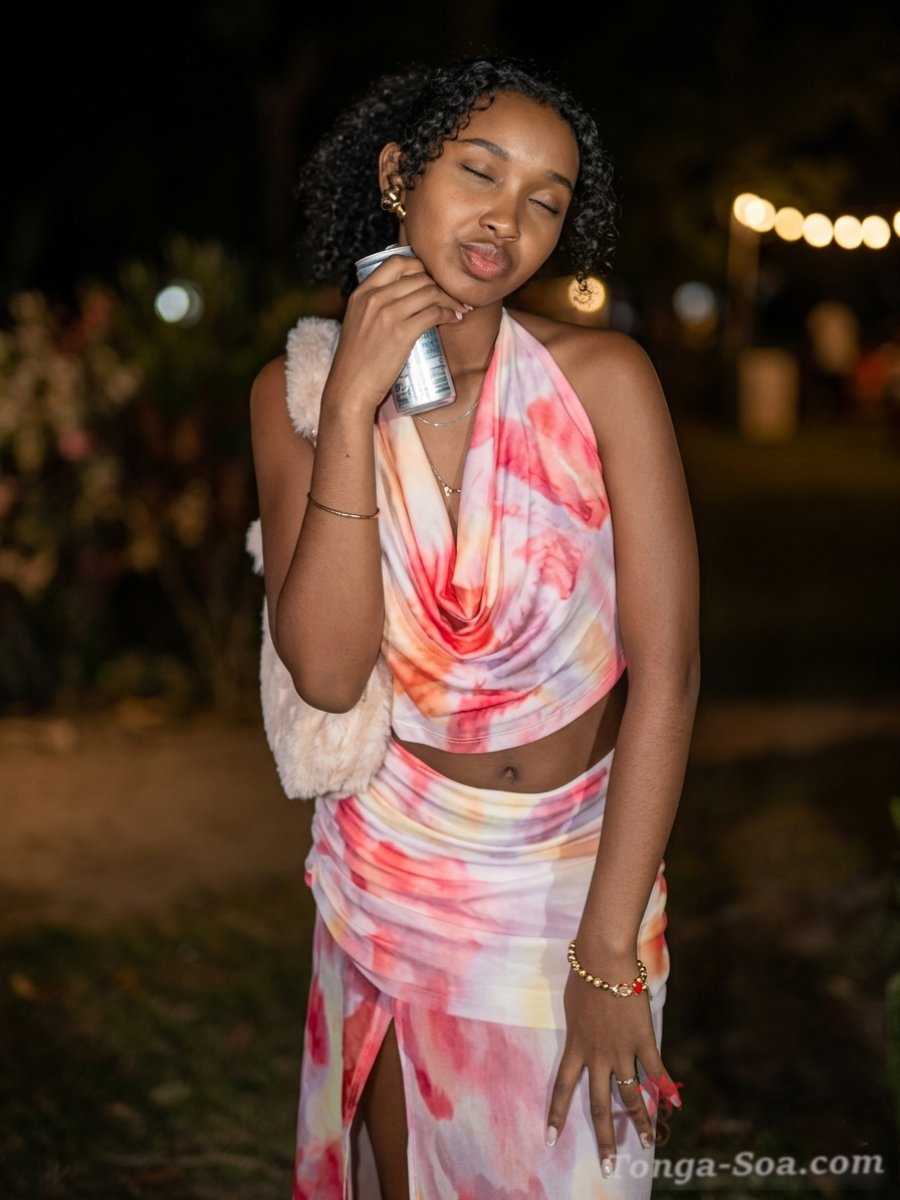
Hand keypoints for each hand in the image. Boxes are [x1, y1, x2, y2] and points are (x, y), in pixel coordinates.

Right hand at [324, 254, 469, 415]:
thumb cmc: (356, 361)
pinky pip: (434, 313)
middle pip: (418, 276)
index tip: (431, 280)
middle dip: (440, 283)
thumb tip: (403, 299)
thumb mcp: (358, 322)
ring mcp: (388, 314)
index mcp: (362, 292)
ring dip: (450, 298)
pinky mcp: (402, 333)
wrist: (350, 387)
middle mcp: (374, 298)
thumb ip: (374, 307)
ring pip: (430, 292)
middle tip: (452, 295)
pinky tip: (455, 318)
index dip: (419, 266)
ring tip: (459, 307)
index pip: (396, 262)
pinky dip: (449, 313)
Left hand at [546, 961, 680, 1176]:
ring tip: (647, 1141)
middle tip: (609, 1165)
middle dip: (605, 1137)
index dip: (557, 1115)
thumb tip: (582, 1035)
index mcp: (575, 1046)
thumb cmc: (584, 973)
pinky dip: (667, 1089)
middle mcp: (596, 1055)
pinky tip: (676, 1106)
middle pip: (599, 1105)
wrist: (603, 958)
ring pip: (631, 1096)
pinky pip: (656, 1071)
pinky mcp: (642, 1040)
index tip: (550, 1140)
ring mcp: (621, 1050)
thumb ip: (578, 1027)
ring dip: (641, 1121)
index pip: (562, 1088)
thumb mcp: (572, 1005)